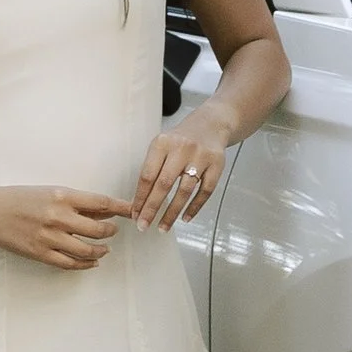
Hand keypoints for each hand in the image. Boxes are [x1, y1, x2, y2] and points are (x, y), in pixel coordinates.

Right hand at [0, 186, 131, 269]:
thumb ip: (77, 201)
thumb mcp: (49, 191)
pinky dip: (85, 264)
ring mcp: (49, 237)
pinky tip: (92, 262)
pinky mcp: (40, 253)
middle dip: (111, 231)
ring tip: (105, 249)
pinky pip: (70, 264)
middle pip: (99, 228)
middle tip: (115, 231)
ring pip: (88, 249)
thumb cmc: (19, 197)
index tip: (134, 210)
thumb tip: (105, 209)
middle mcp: (58, 216)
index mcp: (62, 195)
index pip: (102, 202)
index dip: (121, 208)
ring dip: (101, 250)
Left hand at [131, 115, 231, 230]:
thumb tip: (140, 201)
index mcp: (162, 143)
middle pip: (164, 184)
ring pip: (184, 190)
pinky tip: (185, 218)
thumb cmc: (181, 140)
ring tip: (163, 227)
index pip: (147, 175)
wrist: (211, 124)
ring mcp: (201, 157)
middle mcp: (181, 148)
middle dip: (152, 208)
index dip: (140, 197)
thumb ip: (152, 167)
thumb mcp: (162, 145)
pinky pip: (205, 191)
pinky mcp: (217, 165)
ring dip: (172, 213)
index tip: (135, 214)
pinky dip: (194, 207)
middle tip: (143, 226)